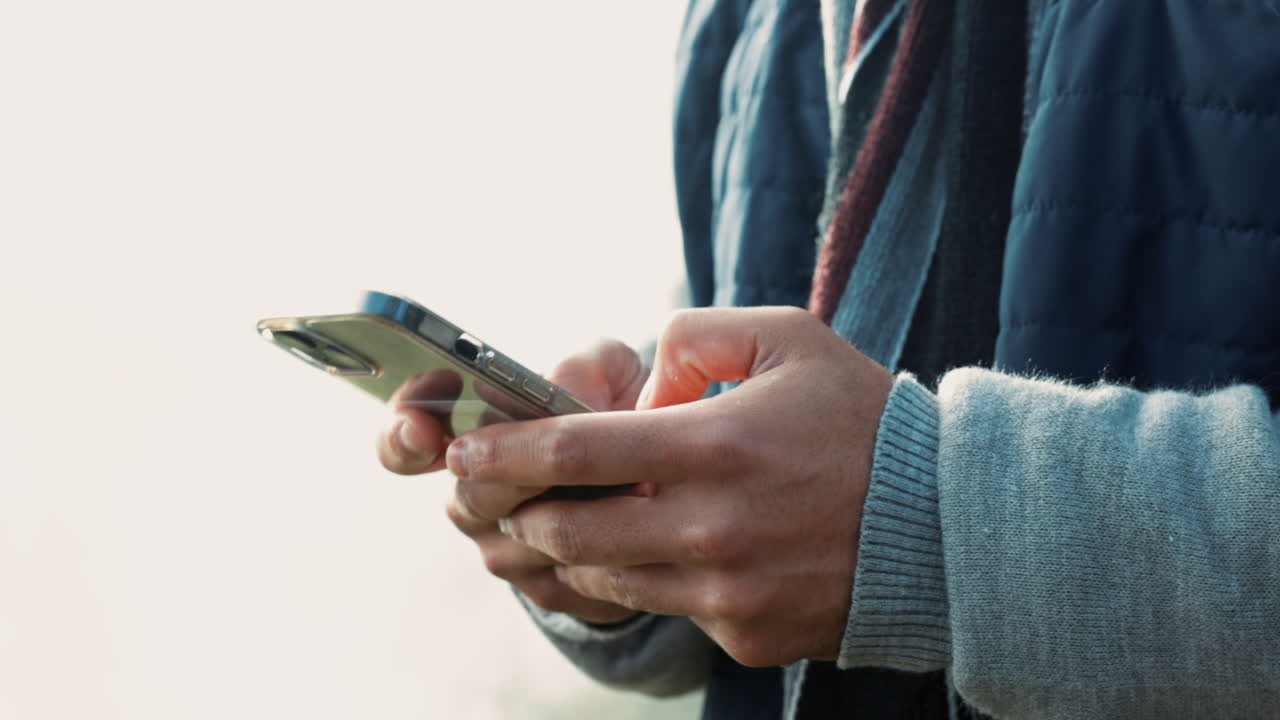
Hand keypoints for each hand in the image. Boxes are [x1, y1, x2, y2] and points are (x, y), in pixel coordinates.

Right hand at [377, 339, 647, 623]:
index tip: (421, 428)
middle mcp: (473, 496)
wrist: (669, 473)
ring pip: (516, 543)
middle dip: (517, 478)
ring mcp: (504, 548)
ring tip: (626, 488)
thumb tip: (561, 398)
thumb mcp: (610, 367)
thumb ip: (582, 367)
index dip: (401, 435)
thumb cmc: (621, 404)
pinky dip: (601, 553)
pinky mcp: (548, 589)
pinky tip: (637, 528)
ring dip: (568, 516)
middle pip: (469, 498)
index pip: (402, 439)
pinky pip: (561, 581)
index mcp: (466, 434)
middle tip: (564, 462)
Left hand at [448, 307, 892, 665]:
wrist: (948, 525)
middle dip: (520, 512)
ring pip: (604, 580)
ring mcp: (726, 594)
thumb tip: (641, 380)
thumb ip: (699, 336)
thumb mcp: (791, 340)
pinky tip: (664, 551)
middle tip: (503, 493)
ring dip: (572, 550)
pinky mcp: (744, 635)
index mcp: (714, 446)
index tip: (461, 450)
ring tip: (570, 520)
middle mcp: (710, 528)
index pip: (572, 453)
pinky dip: (646, 580)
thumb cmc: (863, 420)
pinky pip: (665, 609)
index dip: (503, 452)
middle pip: (567, 532)